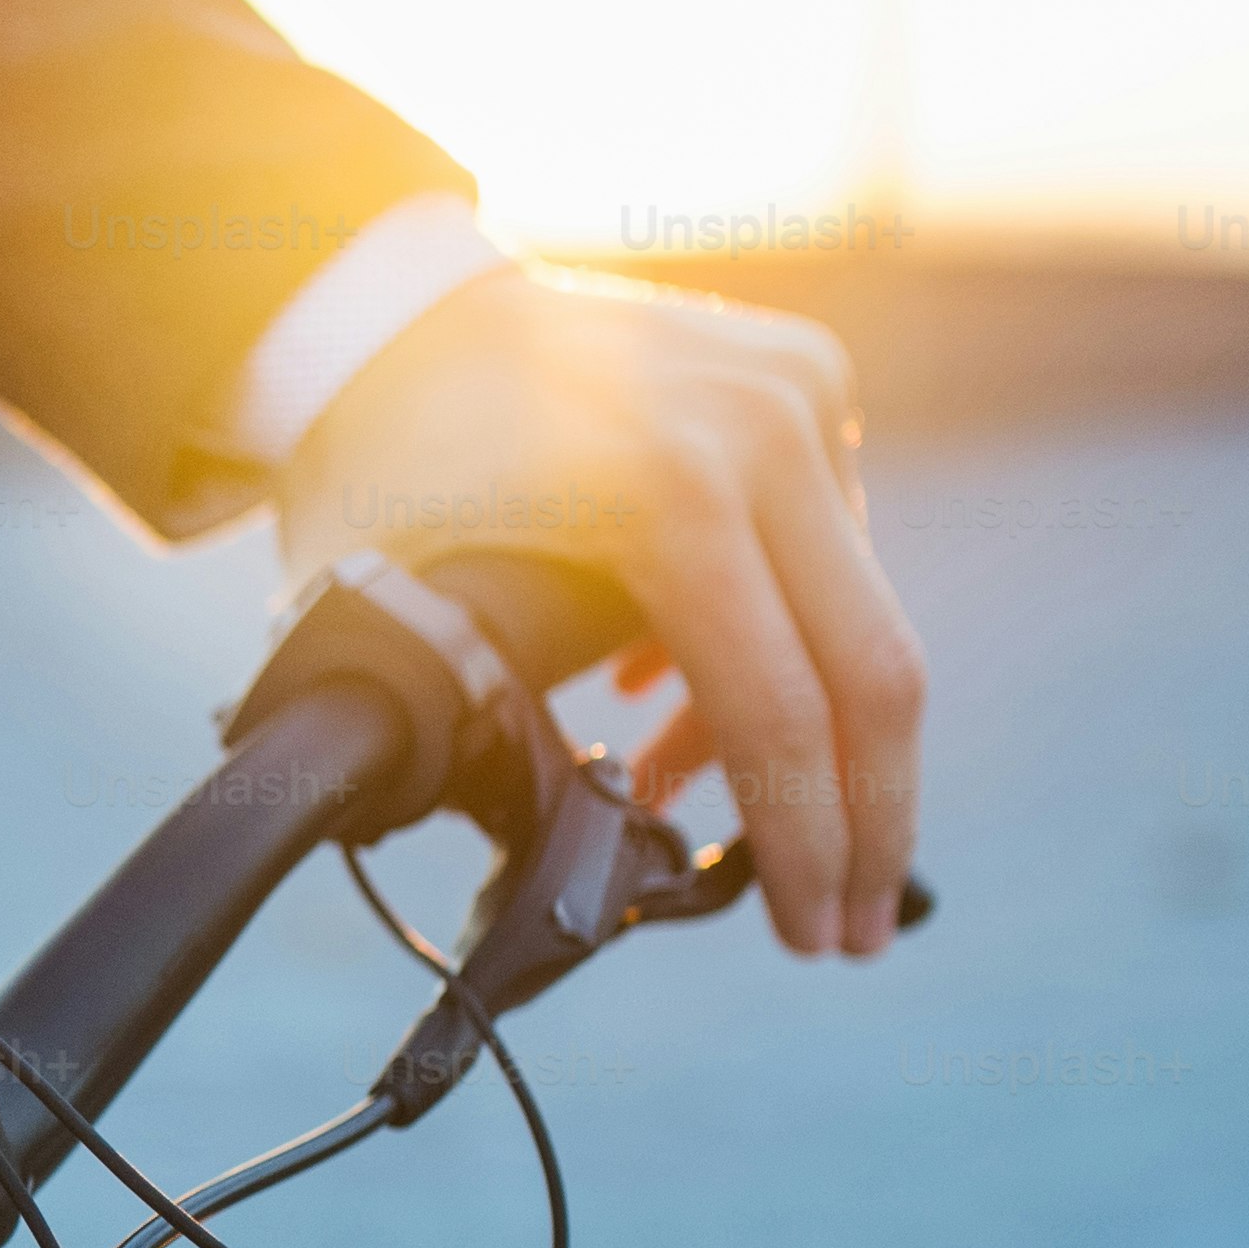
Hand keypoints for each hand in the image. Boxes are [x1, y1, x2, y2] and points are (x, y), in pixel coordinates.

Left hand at [274, 265, 924, 958]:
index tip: (813, 936)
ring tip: (695, 804)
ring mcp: (797, 389)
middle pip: (873, 671)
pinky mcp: (805, 375)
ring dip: (794, 735)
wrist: (382, 310)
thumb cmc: (375, 467)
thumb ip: (496, 722)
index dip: (804, 843)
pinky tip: (675, 704)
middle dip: (865, 822)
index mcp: (668, 491)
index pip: (778, 710)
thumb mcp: (407, 609)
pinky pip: (823, 544)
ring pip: (852, 614)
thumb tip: (591, 835)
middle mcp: (763, 427)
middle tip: (848, 930)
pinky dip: (768, 636)